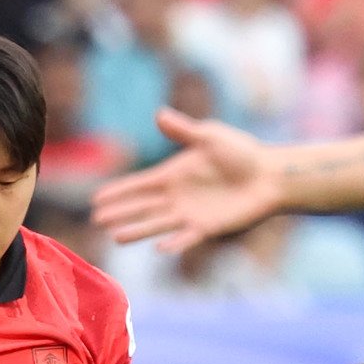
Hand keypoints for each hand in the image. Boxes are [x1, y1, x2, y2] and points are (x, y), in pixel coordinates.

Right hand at [92, 109, 282, 251]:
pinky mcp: (208, 228)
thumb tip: (160, 115)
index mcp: (173, 174)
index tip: (96, 198)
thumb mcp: (210, 137)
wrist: (267, 175)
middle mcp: (177, 197)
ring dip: (137, 230)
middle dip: (119, 212)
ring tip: (115, 237)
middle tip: (96, 220)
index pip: (139, 185)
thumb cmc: (240, 152)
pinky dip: (175, 243)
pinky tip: (159, 249)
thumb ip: (184, 131)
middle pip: (142, 207)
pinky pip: (187, 238)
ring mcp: (190, 214)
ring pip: (157, 224)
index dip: (119, 191)